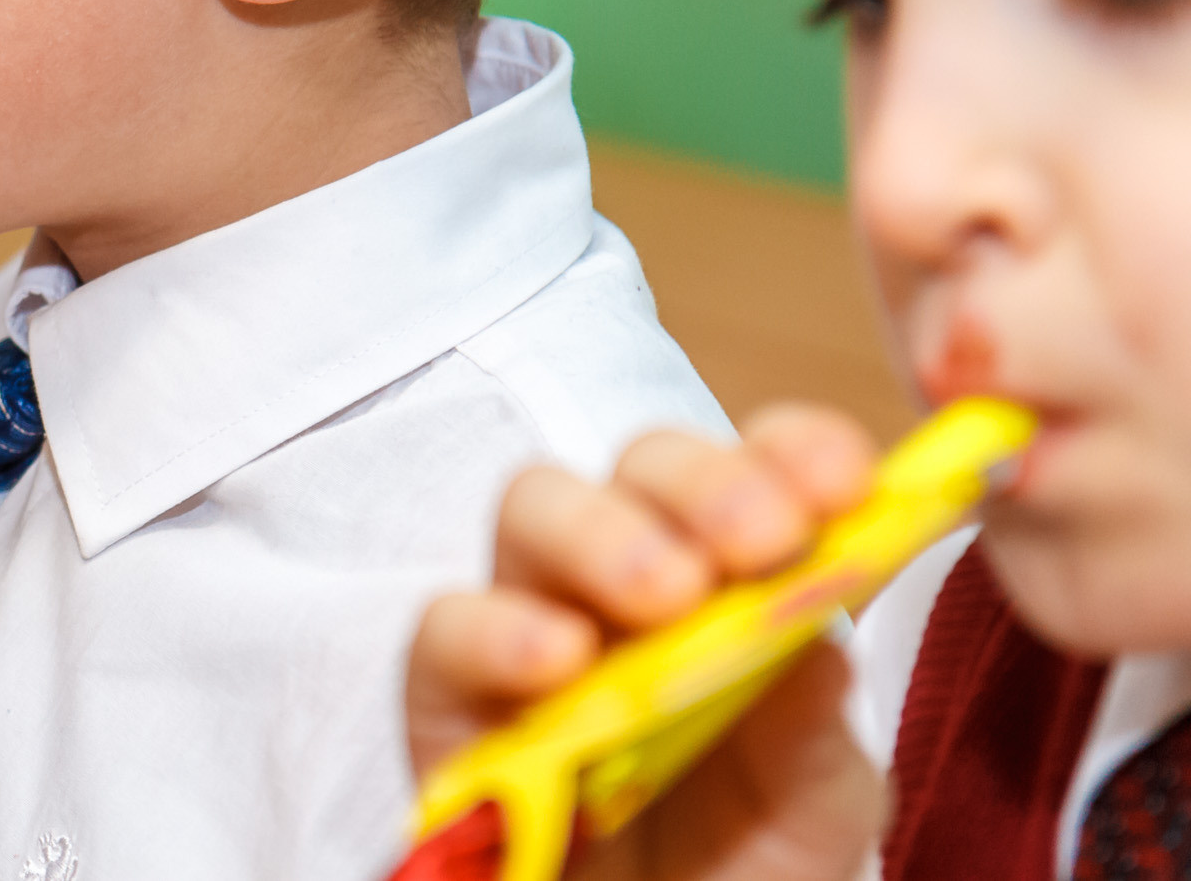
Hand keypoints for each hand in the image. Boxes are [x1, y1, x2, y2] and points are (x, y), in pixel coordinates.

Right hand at [404, 405, 890, 880]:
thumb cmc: (739, 873)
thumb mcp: (813, 815)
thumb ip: (815, 736)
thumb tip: (816, 637)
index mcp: (739, 584)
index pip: (760, 472)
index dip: (796, 451)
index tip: (846, 484)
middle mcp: (632, 580)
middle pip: (643, 467)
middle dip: (702, 482)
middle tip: (759, 538)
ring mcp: (533, 625)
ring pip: (533, 509)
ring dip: (599, 531)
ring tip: (661, 593)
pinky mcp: (448, 697)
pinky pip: (443, 628)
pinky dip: (495, 627)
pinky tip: (557, 658)